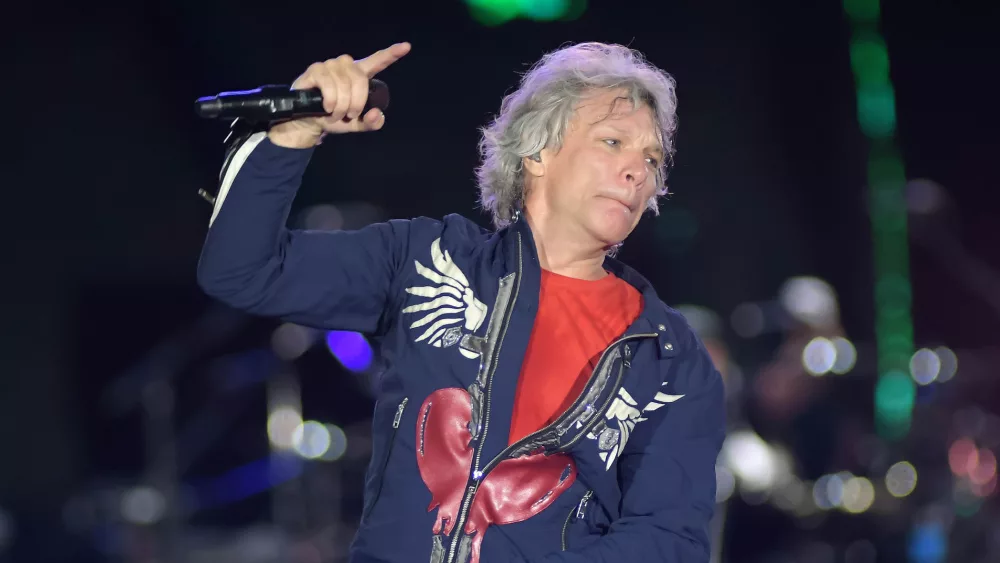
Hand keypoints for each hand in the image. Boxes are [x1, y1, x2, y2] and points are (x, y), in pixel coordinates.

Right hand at [268, 42, 410, 147]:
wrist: (309, 123)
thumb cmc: (334, 118)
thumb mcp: (357, 124)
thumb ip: (371, 122)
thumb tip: (376, 114)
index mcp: (359, 75)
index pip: (378, 61)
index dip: (391, 54)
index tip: (406, 47)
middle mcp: (346, 65)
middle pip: (360, 80)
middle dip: (356, 103)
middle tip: (348, 115)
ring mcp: (330, 65)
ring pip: (344, 84)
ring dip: (341, 105)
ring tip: (334, 113)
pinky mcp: (315, 69)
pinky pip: (329, 84)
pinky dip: (330, 101)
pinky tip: (326, 107)